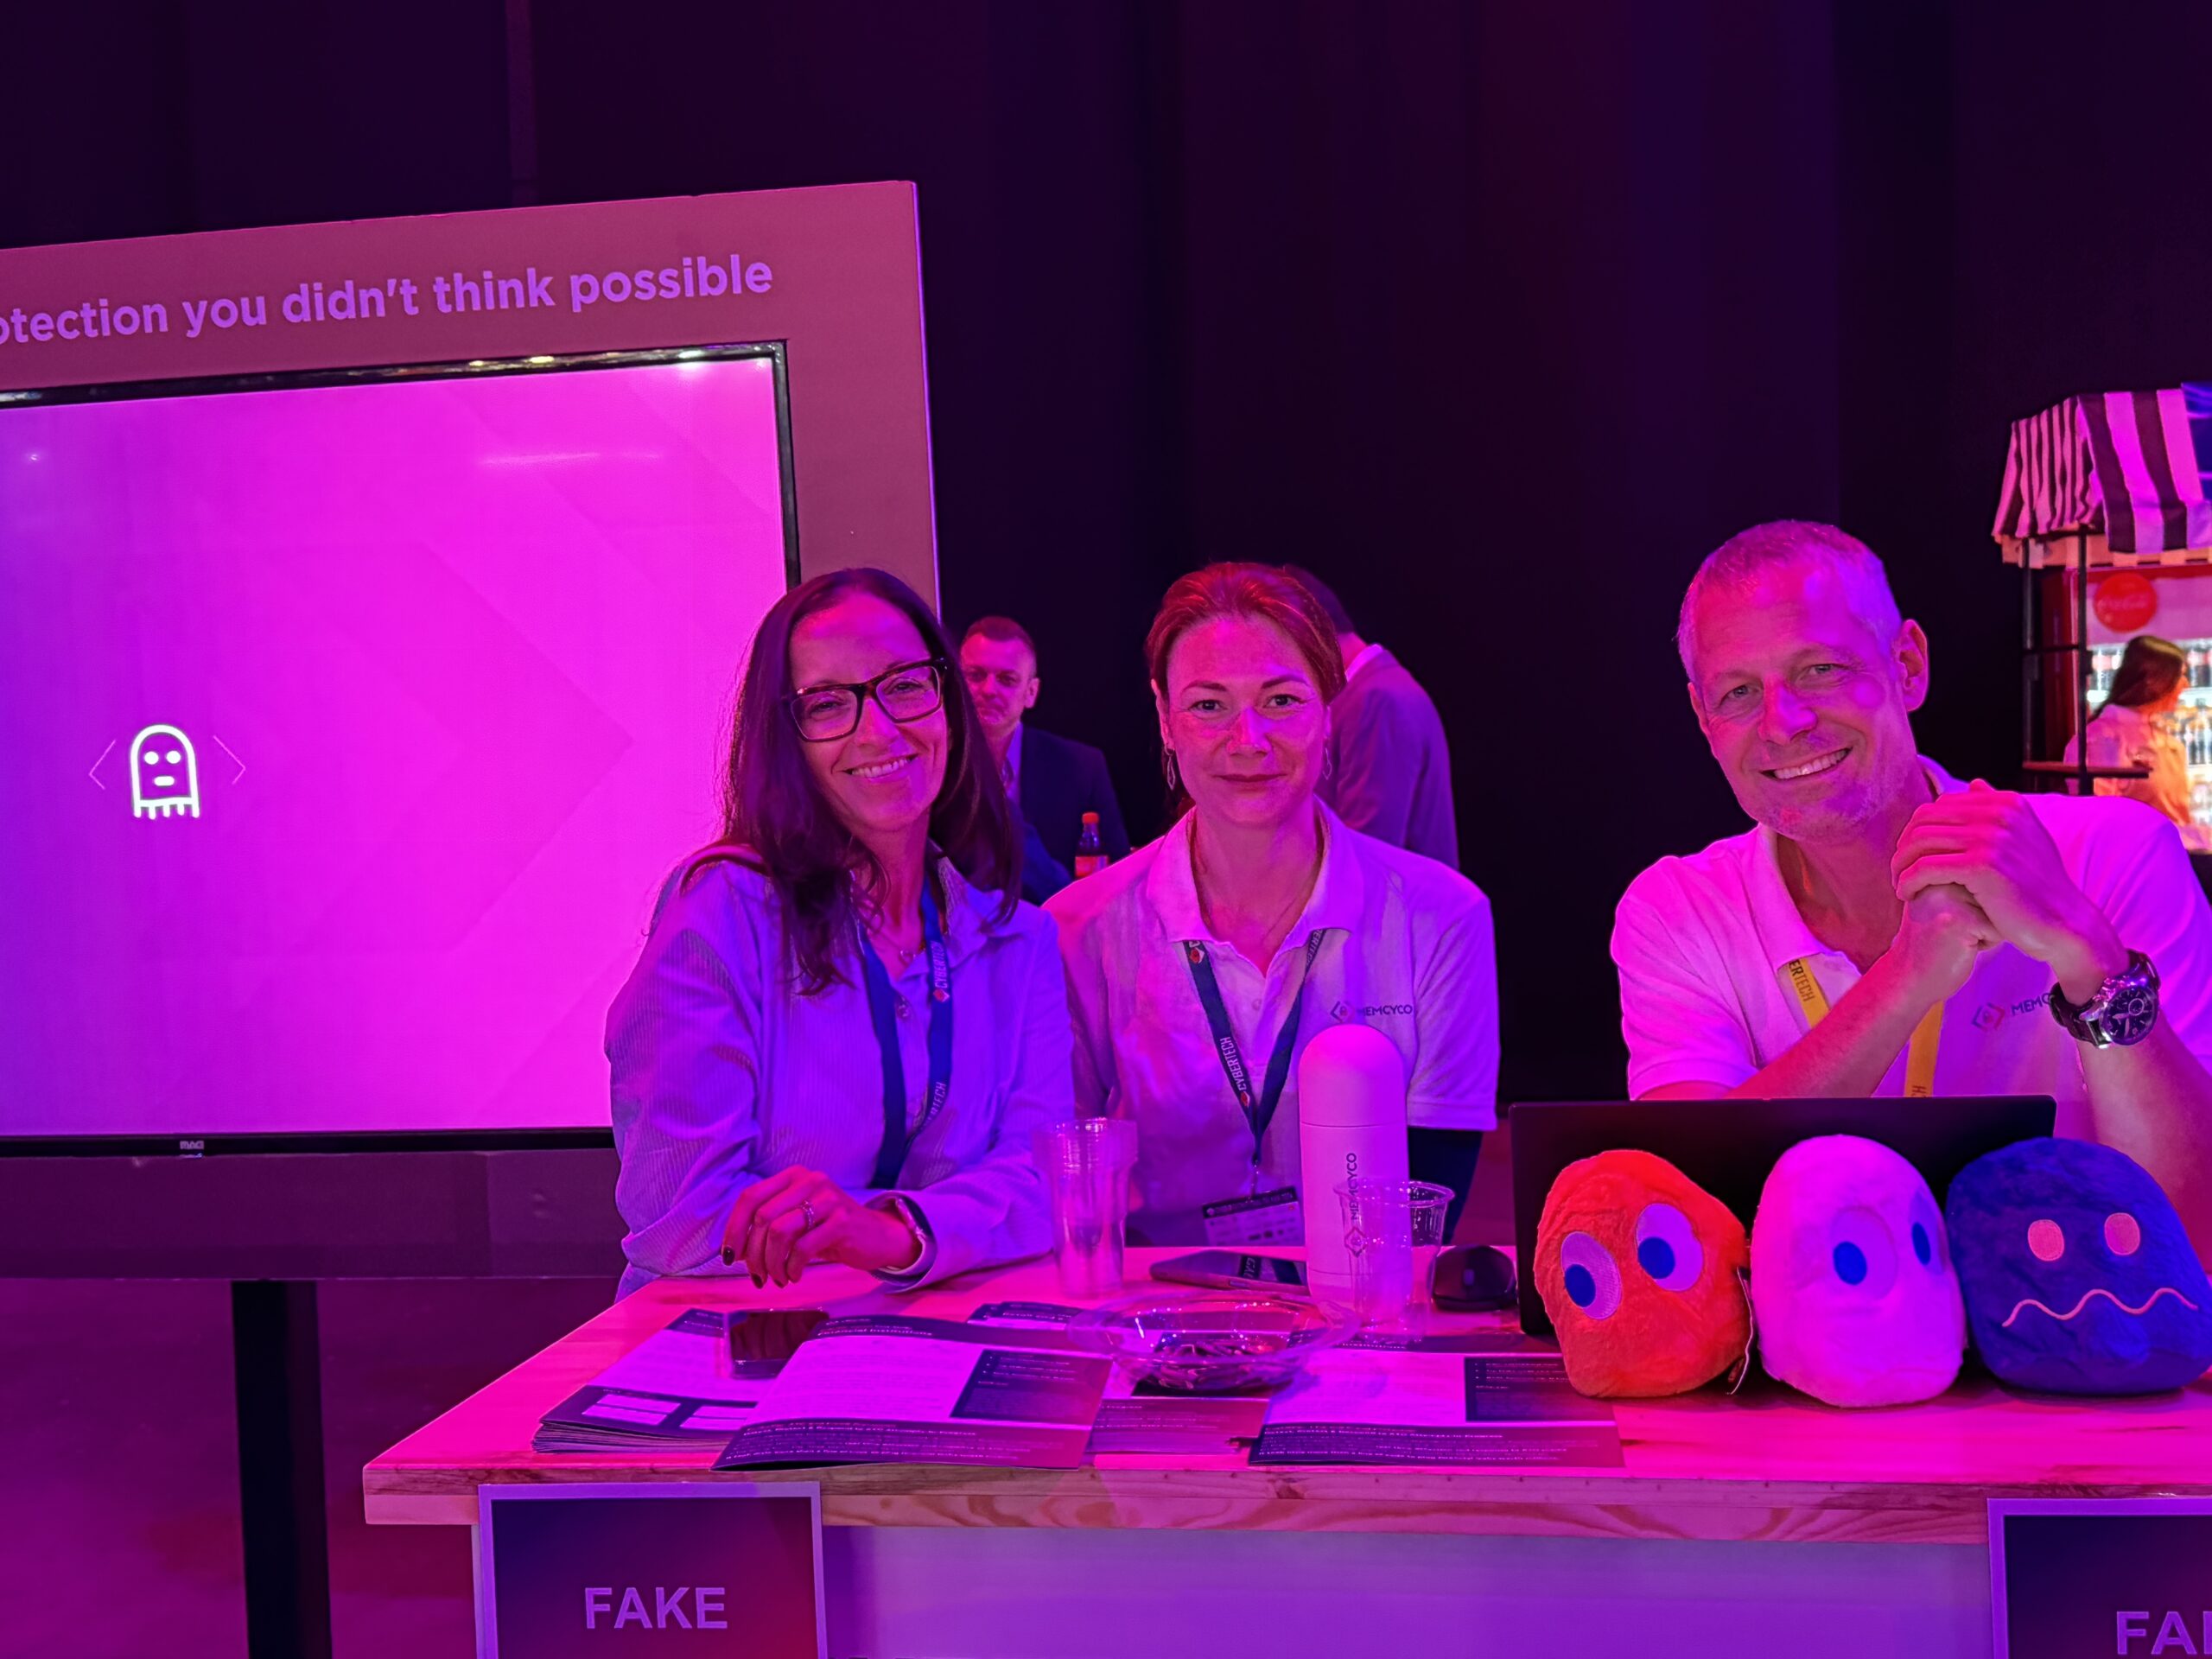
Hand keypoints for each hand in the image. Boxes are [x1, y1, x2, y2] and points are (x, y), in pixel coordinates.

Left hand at [720, 1167, 920, 1286]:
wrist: (877, 1236)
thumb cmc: (829, 1231)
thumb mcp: (797, 1221)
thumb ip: (768, 1227)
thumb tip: (733, 1251)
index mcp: (793, 1177)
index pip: (750, 1197)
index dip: (734, 1228)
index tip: (730, 1256)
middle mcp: (809, 1181)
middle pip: (762, 1217)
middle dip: (753, 1253)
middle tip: (758, 1276)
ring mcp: (828, 1199)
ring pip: (779, 1232)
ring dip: (771, 1263)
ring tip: (777, 1278)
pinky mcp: (842, 1221)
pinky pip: (803, 1247)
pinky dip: (792, 1268)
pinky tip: (794, 1276)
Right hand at [1884, 881, 2000, 1003]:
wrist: (1907, 978)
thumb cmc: (1933, 941)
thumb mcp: (1942, 899)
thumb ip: (1963, 878)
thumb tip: (2008, 874)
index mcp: (1933, 865)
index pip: (1984, 875)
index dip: (1976, 902)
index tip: (1946, 916)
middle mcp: (1937, 874)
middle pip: (1994, 889)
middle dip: (1983, 914)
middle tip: (1950, 929)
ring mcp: (1947, 897)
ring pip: (1999, 908)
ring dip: (1986, 928)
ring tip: (1956, 937)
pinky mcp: (1960, 919)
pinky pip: (1998, 929)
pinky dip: (1986, 943)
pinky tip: (1959, 947)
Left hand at [1890, 780, 2126, 997]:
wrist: (2065, 925)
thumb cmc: (2038, 888)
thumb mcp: (2023, 839)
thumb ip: (1997, 811)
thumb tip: (1974, 784)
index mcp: (2006, 803)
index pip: (1939, 806)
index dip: (1917, 830)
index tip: (1911, 855)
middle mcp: (1999, 813)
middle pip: (1924, 821)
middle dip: (1904, 845)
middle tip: (1899, 871)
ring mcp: (1992, 837)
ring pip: (1919, 843)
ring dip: (1901, 865)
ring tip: (1900, 884)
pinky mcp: (1982, 865)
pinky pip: (1926, 868)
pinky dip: (1908, 881)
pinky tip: (1906, 895)